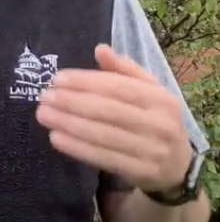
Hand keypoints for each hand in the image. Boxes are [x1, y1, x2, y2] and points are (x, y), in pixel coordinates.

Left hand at [35, 44, 191, 191]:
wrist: (178, 166)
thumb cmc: (153, 120)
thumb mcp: (147, 91)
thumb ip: (124, 70)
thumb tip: (100, 49)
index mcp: (161, 98)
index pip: (118, 86)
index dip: (85, 82)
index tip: (57, 79)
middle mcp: (160, 124)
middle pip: (108, 110)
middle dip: (72, 102)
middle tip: (44, 97)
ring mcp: (153, 150)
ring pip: (104, 135)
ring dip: (69, 124)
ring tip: (43, 115)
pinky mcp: (142, 172)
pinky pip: (104, 158)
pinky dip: (77, 148)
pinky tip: (56, 138)